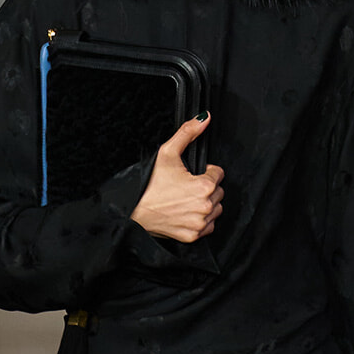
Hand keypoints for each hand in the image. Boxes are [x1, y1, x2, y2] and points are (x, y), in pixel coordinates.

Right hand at [131, 114, 221, 243]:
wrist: (134, 212)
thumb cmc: (149, 184)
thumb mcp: (167, 153)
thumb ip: (188, 133)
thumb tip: (205, 118)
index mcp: (204, 186)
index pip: (219, 173)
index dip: (205, 170)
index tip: (192, 174)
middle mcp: (205, 206)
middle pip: (219, 191)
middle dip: (206, 187)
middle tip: (186, 186)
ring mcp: (200, 223)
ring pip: (216, 209)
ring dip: (206, 203)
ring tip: (186, 199)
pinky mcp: (194, 235)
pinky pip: (208, 226)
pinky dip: (201, 220)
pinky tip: (186, 212)